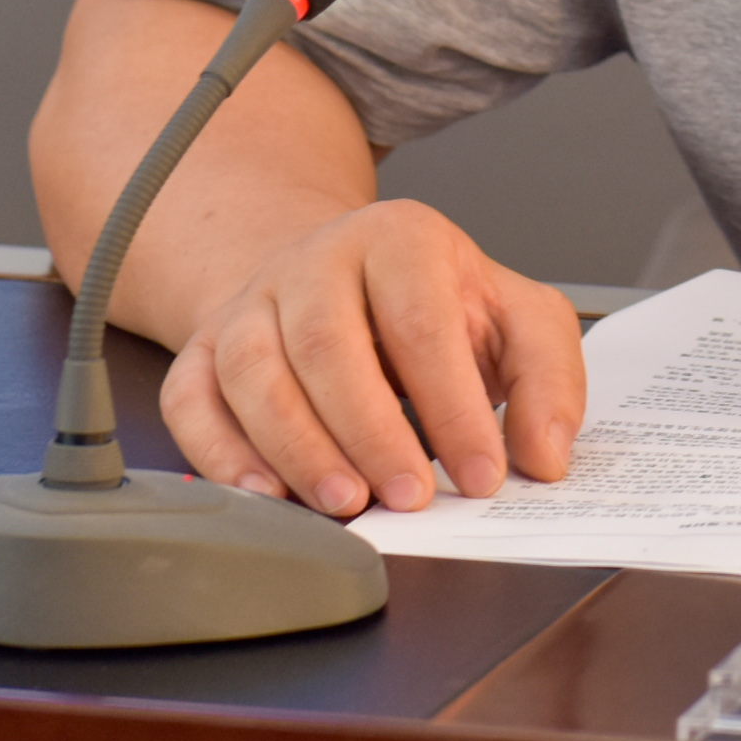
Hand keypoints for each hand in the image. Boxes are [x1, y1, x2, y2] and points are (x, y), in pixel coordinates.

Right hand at [157, 198, 587, 516]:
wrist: (340, 274)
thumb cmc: (435, 303)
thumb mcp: (516, 317)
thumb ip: (547, 378)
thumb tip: (544, 455)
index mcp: (398, 239)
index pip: (420, 323)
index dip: (452, 406)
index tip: (481, 474)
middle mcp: (315, 261)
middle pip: (327, 344)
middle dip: (372, 433)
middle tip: (412, 498)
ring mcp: (250, 302)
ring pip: (253, 372)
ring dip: (298, 448)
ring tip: (346, 502)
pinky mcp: (202, 349)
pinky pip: (192, 401)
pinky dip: (222, 454)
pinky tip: (269, 494)